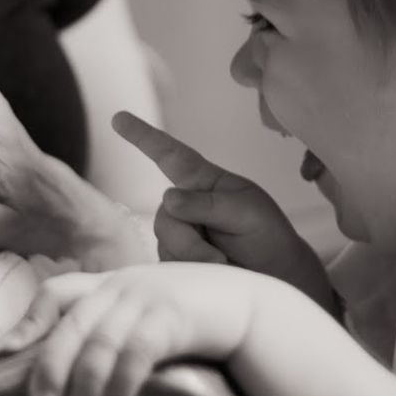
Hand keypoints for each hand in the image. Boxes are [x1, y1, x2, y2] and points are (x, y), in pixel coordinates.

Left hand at [0, 262, 257, 395]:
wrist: (250, 305)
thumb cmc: (193, 317)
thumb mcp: (147, 311)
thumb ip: (114, 326)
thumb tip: (76, 372)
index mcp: (111, 284)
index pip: (57, 292)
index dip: (29, 320)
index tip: (6, 352)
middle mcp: (124, 287)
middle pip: (72, 321)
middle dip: (51, 361)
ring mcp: (149, 298)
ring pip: (102, 338)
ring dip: (88, 379)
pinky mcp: (176, 316)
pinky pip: (140, 347)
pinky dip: (125, 376)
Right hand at [113, 112, 317, 275]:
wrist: (276, 278)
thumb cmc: (266, 236)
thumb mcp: (246, 211)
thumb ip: (207, 204)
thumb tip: (167, 198)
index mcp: (202, 181)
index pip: (169, 154)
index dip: (143, 136)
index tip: (118, 118)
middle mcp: (184, 205)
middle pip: (166, 217)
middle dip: (189, 241)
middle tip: (220, 258)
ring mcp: (177, 234)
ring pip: (166, 244)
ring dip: (195, 258)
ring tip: (224, 265)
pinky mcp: (174, 262)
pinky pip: (167, 266)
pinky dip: (191, 273)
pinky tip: (211, 275)